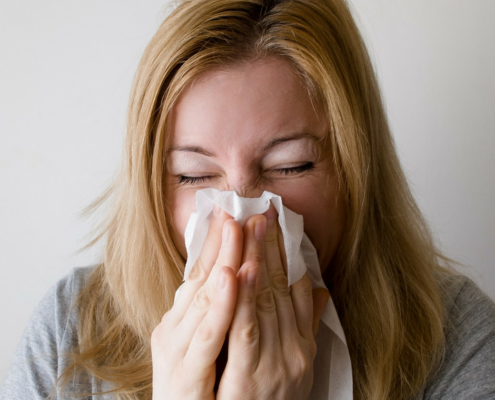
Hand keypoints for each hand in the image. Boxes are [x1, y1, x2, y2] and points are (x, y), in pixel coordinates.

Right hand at [151, 206, 242, 399]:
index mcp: (180, 320)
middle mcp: (173, 328)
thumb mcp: (208, 347)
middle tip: (239, 207)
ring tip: (237, 229)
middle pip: (201, 276)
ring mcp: (176, 349)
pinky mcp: (185, 372)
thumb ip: (225, 316)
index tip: (232, 212)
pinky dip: (220, 304)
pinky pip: (207, 335)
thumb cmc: (199, 388)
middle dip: (224, 241)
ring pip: (203, 297)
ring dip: (223, 260)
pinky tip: (231, 276)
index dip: (217, 241)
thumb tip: (242, 283)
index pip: (200, 272)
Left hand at [217, 205, 329, 399]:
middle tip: (262, 210)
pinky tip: (239, 270)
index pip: (292, 289)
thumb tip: (317, 288)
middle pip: (279, 289)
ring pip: (264, 303)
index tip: (274, 222)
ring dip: (258, 261)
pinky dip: (244, 300)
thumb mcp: (297, 364)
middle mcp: (293, 351)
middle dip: (269, 247)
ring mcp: (275, 365)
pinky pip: (246, 333)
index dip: (282, 254)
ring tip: (252, 226)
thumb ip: (306, 325)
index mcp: (301, 344)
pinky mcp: (251, 381)